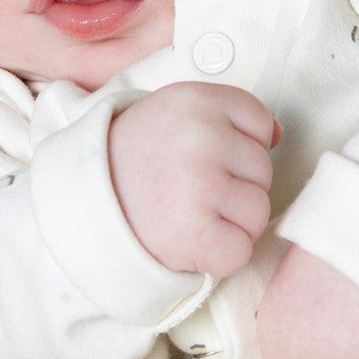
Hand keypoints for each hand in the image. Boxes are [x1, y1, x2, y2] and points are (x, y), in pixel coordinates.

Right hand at [108, 82, 278, 279]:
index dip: (241, 146)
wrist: (81, 207)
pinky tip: (191, 243)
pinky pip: (241, 251)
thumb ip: (222, 115)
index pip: (260, 122)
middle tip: (190, 192)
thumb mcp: (172, 114)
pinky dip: (220, 257)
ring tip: (190, 216)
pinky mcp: (196, 233)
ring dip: (231, 224)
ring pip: (258, 213)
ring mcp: (200, 185)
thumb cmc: (134, 161)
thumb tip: (277, 135)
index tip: (208, 158)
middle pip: (263, 170)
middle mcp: (201, 138)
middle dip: (235, 187)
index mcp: (195, 101)